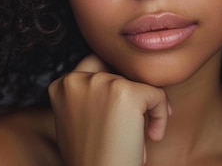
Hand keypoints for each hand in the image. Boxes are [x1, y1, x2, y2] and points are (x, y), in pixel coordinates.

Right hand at [48, 54, 170, 165]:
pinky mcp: (126, 93)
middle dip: (132, 96)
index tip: (120, 113)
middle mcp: (76, 79)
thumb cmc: (91, 159)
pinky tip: (152, 136)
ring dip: (146, 108)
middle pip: (118, 70)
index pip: (95, 64)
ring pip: (138, 81)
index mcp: (61, 85)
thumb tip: (118, 81)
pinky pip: (156, 94)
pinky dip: (160, 116)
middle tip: (133, 126)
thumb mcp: (76, 122)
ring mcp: (100, 83)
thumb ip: (87, 98)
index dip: (114, 85)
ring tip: (140, 136)